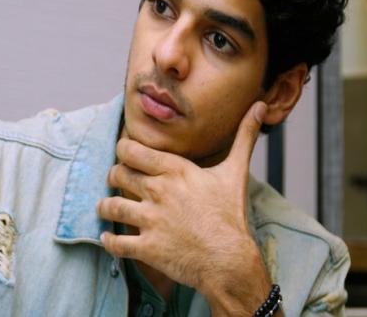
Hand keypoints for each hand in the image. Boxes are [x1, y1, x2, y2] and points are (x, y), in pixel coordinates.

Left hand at [96, 101, 273, 315]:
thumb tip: (260, 106)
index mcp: (174, 170)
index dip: (123, 150)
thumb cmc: (232, 215)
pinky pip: (115, 242)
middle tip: (117, 179)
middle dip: (114, 176)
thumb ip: (244, 137)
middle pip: (117, 174)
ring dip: (105, 206)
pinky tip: (108, 237)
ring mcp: (150, 220)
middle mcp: (157, 191)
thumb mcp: (236, 171)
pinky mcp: (146, 248)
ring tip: (105, 207)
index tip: (125, 155)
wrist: (231, 259)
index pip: (131, 150)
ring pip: (110, 206)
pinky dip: (108, 240)